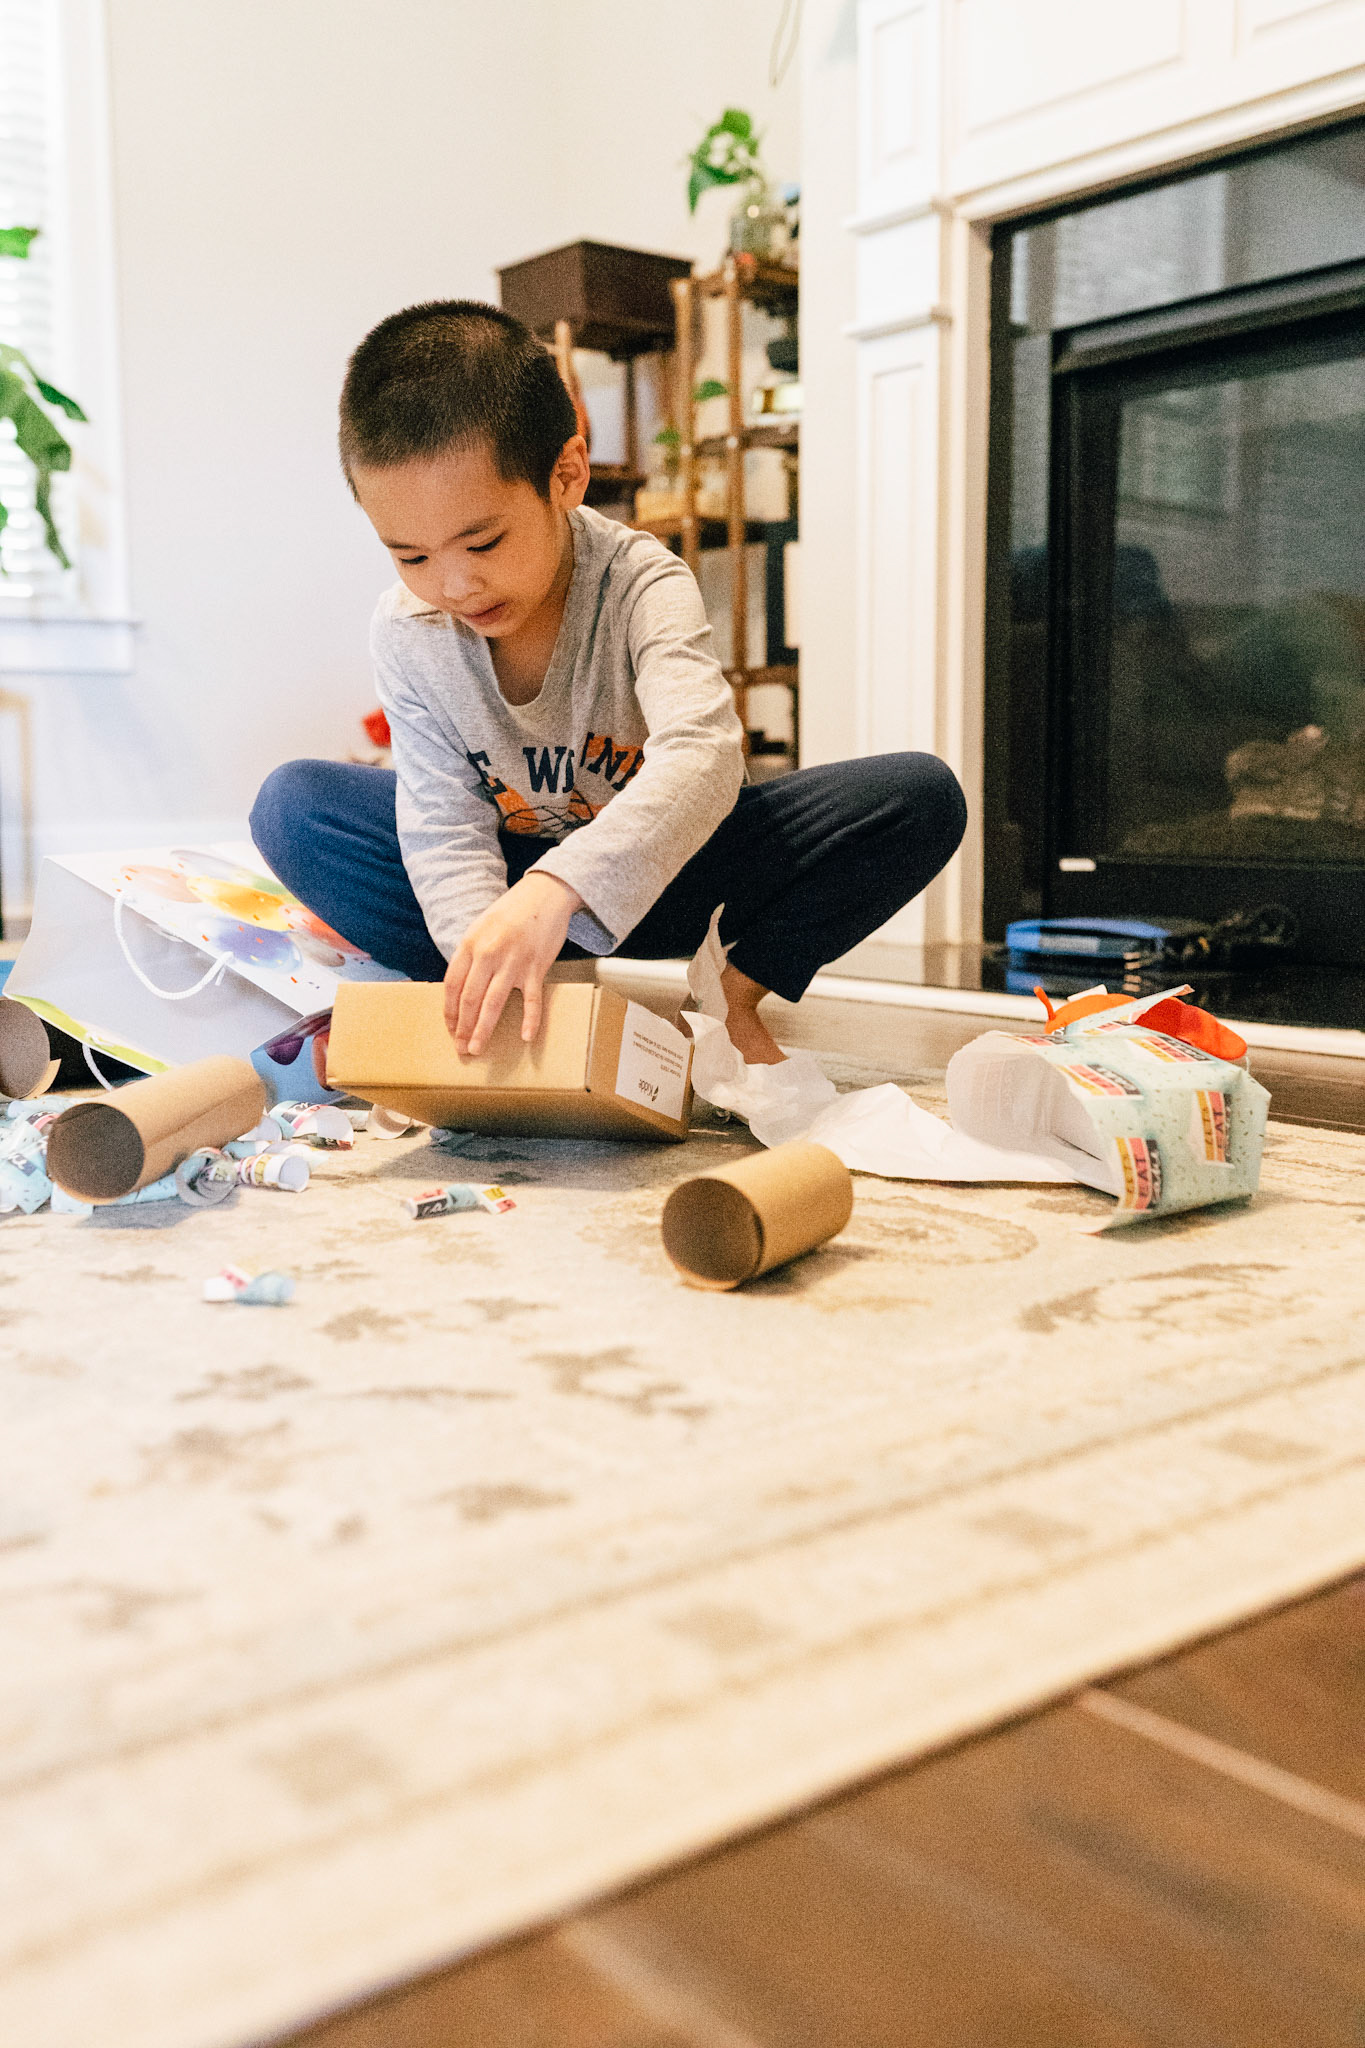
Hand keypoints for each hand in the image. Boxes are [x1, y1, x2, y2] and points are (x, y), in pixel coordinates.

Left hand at [444, 872, 581, 1055]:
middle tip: (461, 1049)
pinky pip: (532, 999)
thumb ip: (470, 955)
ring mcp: (512, 961)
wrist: (544, 894)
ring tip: (477, 1048)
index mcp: (470, 944)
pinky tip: (525, 1036)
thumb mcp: (481, 928)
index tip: (451, 1029)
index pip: (452, 985)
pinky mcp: (536, 966)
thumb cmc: (511, 912)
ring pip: (493, 1003)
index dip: (449, 1011)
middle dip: (463, 1027)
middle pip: (470, 998)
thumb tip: (461, 987)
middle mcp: (488, 954)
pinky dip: (530, 1019)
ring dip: (483, 1029)